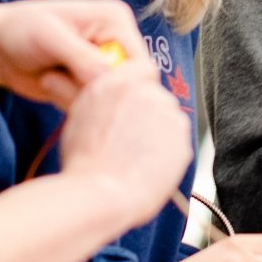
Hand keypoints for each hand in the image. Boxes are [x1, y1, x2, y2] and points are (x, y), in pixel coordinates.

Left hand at [0, 0, 147, 105]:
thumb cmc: (20, 30)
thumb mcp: (50, 38)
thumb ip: (82, 58)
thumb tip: (113, 82)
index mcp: (116, 21)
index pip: (140, 64)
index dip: (120, 84)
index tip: (85, 87)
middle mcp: (117, 43)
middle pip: (128, 87)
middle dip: (93, 91)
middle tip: (57, 80)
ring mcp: (104, 66)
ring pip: (110, 101)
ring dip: (77, 97)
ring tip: (50, 79)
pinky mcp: (90, 85)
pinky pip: (94, 107)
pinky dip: (71, 103)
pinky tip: (51, 85)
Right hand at [54, 60, 189, 227]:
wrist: (103, 193)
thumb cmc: (84, 161)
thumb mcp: (79, 116)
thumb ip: (97, 96)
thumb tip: (90, 87)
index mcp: (119, 82)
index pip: (142, 67)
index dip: (138, 86)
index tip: (130, 103)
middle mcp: (147, 92)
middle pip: (156, 95)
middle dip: (147, 112)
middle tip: (128, 137)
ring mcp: (168, 115)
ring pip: (168, 118)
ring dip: (158, 131)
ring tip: (135, 156)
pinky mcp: (182, 139)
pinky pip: (176, 141)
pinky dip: (167, 151)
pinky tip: (147, 166)